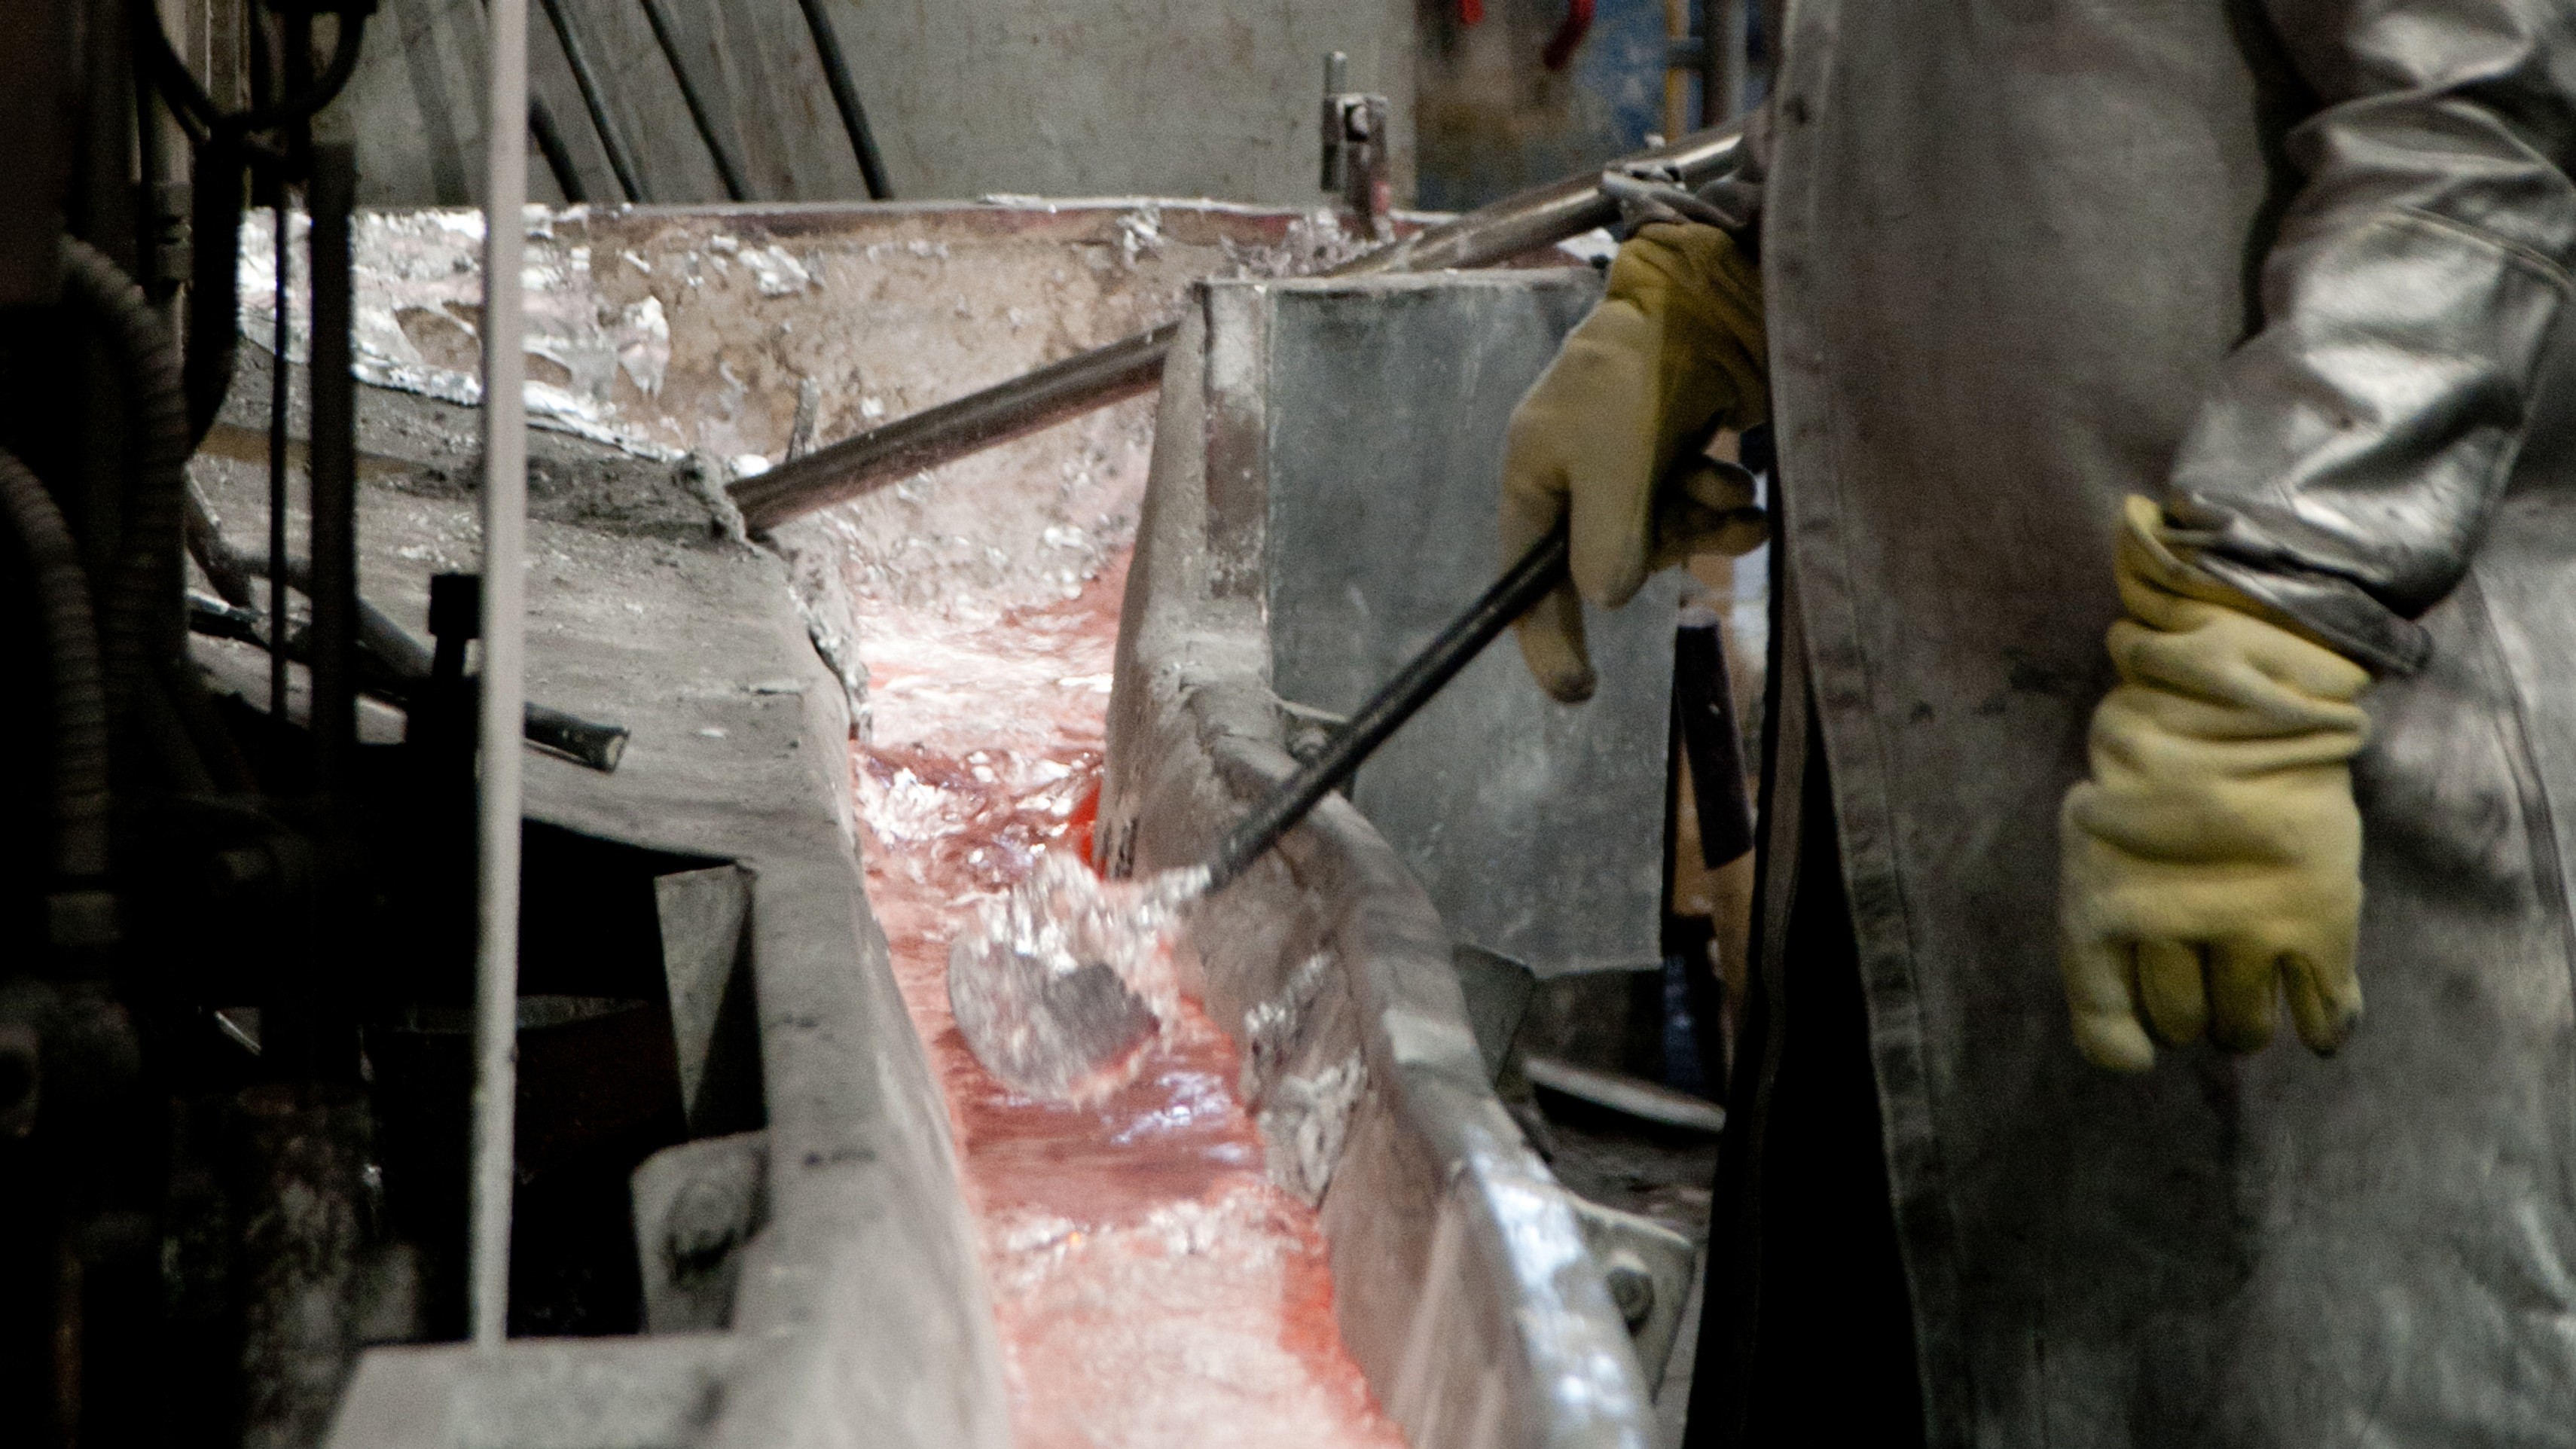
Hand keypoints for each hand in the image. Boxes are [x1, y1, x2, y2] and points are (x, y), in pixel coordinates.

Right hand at [1500, 223, 1766, 701]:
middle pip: (1607, 562)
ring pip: (1662, 538)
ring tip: (1732, 491)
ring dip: (1702, 526)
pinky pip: (1694, 512)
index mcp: (1534, 475)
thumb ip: (1607, 536)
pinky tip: (1743, 485)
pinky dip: (1721, 507)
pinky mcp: (1675, 457)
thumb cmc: (1640, 373)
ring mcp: (1627, 467)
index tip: (1577, 693)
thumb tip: (1601, 602)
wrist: (1708, 299)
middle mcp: (1576, 476)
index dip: (1547, 638)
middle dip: (1661, 548)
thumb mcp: (1615, 460)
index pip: (1526, 579)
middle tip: (1695, 526)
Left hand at [2059, 497, 2371, 1071]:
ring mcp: (2246, 928)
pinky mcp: (2317, 920)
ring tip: (2254, 978)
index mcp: (2099, 907)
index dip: (2122, 1041)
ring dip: (2246, 1017)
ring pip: (2243, 1028)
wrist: (2233, 701)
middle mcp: (2167, 927)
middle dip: (2190, 1010)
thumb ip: (2102, 939)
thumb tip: (2127, 1060)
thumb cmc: (2151, 775)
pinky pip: (2324, 1014)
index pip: (2105, 1020)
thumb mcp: (2095, 846)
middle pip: (2181, 1024)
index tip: (2140, 1047)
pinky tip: (2319, 1013)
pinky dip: (2324, 1024)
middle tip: (2207, 971)